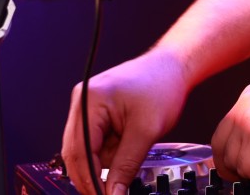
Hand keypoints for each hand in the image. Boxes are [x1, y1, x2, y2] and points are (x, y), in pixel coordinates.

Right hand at [60, 49, 188, 194]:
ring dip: (105, 159)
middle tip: (114, 190)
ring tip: (131, 143)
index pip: (80, 151)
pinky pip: (94, 142)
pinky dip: (109, 150)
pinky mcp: (94, 111)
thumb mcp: (146, 131)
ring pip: (86, 151)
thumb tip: (112, 194)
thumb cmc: (163, 86)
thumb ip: (126, 165)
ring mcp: (86, 105)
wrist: (173, 67)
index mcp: (89, 100)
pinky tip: (127, 139)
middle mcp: (81, 101)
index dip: (90, 180)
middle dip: (95, 172)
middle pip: (76, 153)